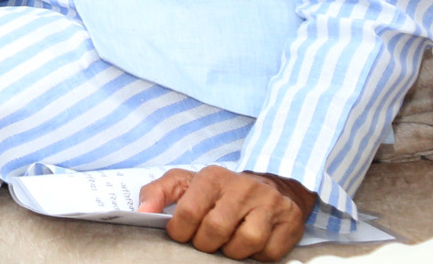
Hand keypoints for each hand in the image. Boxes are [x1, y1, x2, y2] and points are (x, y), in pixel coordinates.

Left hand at [139, 166, 313, 260]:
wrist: (271, 186)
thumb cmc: (220, 191)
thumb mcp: (185, 183)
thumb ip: (156, 193)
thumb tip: (142, 212)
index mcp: (213, 177)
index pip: (188, 211)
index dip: (180, 232)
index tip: (181, 235)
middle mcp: (243, 187)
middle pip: (215, 230)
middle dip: (205, 244)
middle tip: (206, 242)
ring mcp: (269, 204)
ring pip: (244, 242)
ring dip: (231, 251)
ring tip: (227, 243)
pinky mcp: (290, 222)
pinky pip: (268, 253)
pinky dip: (256, 256)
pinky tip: (250, 245)